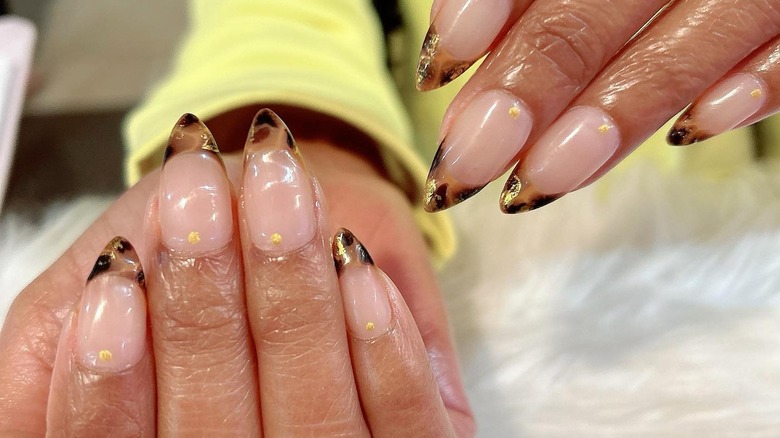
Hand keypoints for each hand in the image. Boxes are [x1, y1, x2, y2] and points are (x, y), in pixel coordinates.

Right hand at [0, 111, 474, 435]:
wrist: (281, 212)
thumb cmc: (181, 264)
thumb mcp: (88, 301)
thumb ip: (58, 333)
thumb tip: (94, 311)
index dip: (110, 379)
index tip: (116, 276)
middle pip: (217, 434)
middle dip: (204, 312)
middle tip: (196, 199)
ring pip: (316, 423)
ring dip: (294, 305)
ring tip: (277, 197)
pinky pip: (407, 423)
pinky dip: (386, 351)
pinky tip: (358, 274)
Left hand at [416, 0, 779, 211]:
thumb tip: (455, 54)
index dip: (487, 6)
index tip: (439, 68)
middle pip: (595, 8)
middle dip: (527, 85)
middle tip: (466, 160)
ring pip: (690, 38)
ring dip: (612, 113)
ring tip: (537, 181)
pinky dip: (756, 86)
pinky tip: (693, 133)